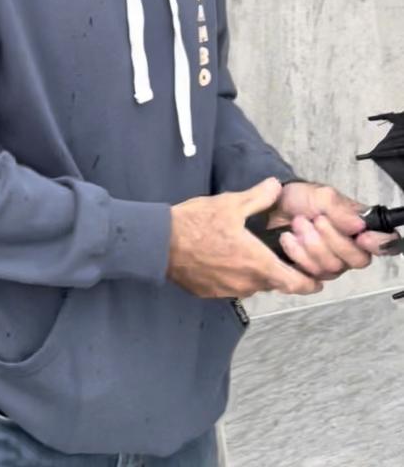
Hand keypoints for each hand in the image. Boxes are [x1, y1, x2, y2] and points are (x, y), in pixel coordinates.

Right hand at [167, 177, 322, 298]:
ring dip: (255, 272)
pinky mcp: (209, 292)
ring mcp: (227, 290)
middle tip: (281, 255)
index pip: (294, 283)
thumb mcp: (230, 204)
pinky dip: (234, 275)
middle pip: (273, 283)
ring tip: (251, 253)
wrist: (160, 242)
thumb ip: (259, 198)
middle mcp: (246, 283)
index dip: (309, 284)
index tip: (318, 282)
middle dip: (280, 271)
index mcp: (257, 263)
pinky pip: (231, 286)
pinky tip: (224, 257)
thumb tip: (276, 187)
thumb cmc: (196, 223)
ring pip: (251, 284)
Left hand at [266, 182, 396, 279]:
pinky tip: (288, 238)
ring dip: (311, 244)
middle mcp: (350, 249)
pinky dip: (297, 254)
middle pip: (358, 259)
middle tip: (316, 220)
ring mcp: (332, 264)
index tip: (363, 237)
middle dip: (333, 239)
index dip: (380, 244)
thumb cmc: (300, 200)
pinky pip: (312, 275)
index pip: (386, 243)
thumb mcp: (321, 195)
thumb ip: (341, 209)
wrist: (272, 207)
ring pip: (333, 267)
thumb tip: (359, 224)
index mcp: (361, 228)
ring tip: (298, 223)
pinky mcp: (311, 273)